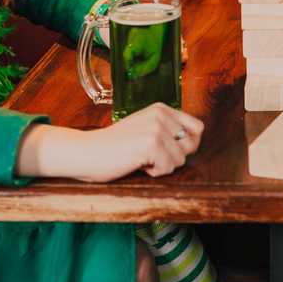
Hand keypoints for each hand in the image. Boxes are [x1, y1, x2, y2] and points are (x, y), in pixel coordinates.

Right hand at [27, 103, 204, 181]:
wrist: (84, 152)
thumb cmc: (114, 146)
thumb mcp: (144, 128)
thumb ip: (168, 130)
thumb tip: (196, 141)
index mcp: (162, 108)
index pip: (198, 128)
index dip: (187, 144)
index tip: (167, 150)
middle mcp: (161, 115)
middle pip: (191, 146)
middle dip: (173, 156)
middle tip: (148, 155)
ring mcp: (157, 129)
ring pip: (180, 160)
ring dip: (161, 166)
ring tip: (139, 158)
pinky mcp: (151, 144)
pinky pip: (167, 168)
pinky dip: (153, 172)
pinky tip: (136, 164)